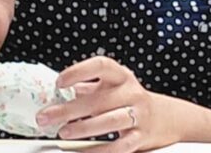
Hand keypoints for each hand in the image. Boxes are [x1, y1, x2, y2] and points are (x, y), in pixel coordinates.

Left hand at [36, 56, 178, 150]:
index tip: (59, 82)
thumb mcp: (113, 86)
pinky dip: (100, 151)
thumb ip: (88, 87)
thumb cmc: (129, 99)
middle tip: (46, 117)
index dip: (79, 71)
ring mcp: (138, 115)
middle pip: (99, 99)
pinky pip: (119, 146)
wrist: (164, 117)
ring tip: (63, 132)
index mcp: (121, 76)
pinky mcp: (140, 137)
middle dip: (69, 109)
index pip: (101, 66)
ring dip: (84, 127)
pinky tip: (83, 152)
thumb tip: (58, 92)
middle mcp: (131, 93)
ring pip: (110, 121)